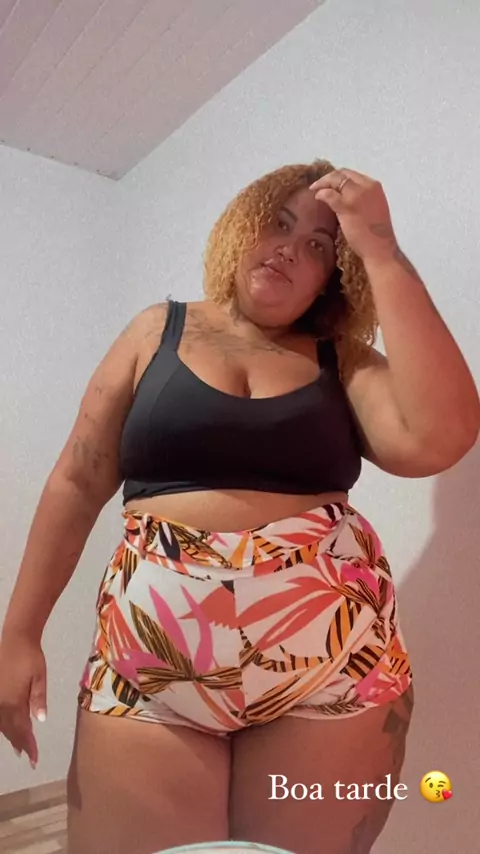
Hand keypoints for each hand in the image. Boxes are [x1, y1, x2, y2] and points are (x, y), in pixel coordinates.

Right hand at [0, 634, 46, 767]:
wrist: (16, 640)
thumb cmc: (31, 657)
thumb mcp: (40, 677)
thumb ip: (38, 699)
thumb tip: (40, 721)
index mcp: (13, 702)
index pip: (22, 730)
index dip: (29, 745)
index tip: (34, 759)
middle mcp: (1, 704)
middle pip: (10, 730)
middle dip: (21, 744)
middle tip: (30, 757)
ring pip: (2, 725)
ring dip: (11, 737)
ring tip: (20, 749)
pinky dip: (3, 726)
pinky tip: (7, 728)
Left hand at [309, 168, 397, 262]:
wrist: (380, 247)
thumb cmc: (375, 233)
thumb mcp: (372, 207)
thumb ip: (360, 198)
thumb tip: (342, 195)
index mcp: (374, 186)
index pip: (352, 174)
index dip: (337, 176)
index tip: (329, 183)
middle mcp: (366, 186)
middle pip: (342, 174)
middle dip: (328, 177)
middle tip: (317, 185)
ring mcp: (356, 195)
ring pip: (335, 180)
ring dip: (322, 183)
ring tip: (315, 190)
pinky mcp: (346, 206)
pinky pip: (329, 194)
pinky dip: (321, 193)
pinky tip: (318, 198)